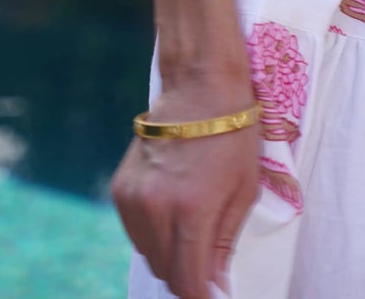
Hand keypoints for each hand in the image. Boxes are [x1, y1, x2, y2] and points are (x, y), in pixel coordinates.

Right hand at [111, 74, 260, 298]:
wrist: (199, 87)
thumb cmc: (232, 136)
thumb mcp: (244, 191)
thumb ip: (224, 243)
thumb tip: (215, 286)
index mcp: (191, 211)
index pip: (187, 283)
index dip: (201, 296)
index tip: (213, 292)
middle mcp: (156, 209)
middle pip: (166, 273)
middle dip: (188, 276)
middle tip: (207, 262)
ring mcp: (133, 199)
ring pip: (149, 255)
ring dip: (170, 255)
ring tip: (192, 229)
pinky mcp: (121, 190)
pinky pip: (136, 233)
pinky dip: (154, 234)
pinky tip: (172, 212)